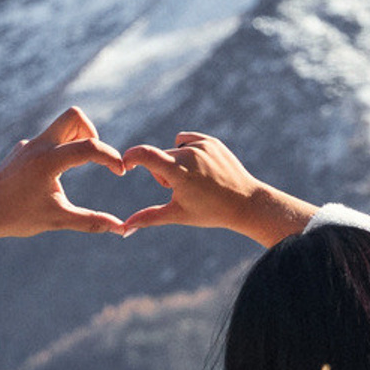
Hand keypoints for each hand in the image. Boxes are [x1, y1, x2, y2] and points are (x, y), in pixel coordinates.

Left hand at [0, 106, 131, 260]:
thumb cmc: (16, 217)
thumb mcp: (57, 220)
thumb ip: (91, 222)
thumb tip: (121, 228)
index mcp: (47, 161)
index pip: (89, 147)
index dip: (111, 157)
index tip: (120, 172)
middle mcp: (38, 146)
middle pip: (74, 116)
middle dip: (92, 133)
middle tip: (95, 159)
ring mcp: (29, 144)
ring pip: (61, 124)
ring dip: (77, 139)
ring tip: (79, 167)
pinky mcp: (23, 148)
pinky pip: (50, 139)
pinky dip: (62, 150)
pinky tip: (56, 175)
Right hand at [118, 133, 316, 245]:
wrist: (246, 203)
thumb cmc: (211, 212)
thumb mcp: (177, 214)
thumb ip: (148, 218)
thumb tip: (123, 229)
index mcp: (179, 172)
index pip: (146, 155)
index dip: (131, 157)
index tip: (126, 165)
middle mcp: (190, 154)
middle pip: (160, 158)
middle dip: (162, 173)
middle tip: (179, 190)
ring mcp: (202, 145)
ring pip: (174, 150)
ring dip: (175, 162)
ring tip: (194, 179)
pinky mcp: (211, 141)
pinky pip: (187, 140)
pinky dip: (187, 152)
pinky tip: (200, 167)